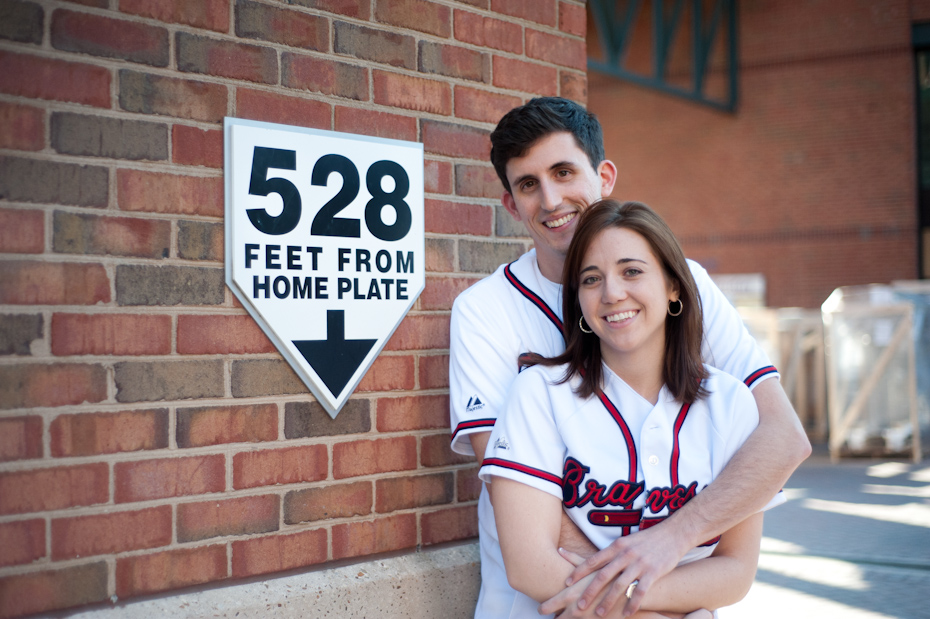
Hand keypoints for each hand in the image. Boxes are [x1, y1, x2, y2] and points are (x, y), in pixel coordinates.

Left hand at [560, 525, 686, 616]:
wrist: (673, 534)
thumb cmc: (647, 540)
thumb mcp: (627, 542)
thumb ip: (612, 553)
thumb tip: (595, 563)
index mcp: (616, 546)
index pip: (593, 560)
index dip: (578, 572)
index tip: (566, 582)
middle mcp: (625, 554)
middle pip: (603, 575)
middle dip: (589, 592)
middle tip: (578, 606)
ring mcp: (639, 563)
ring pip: (619, 586)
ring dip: (608, 601)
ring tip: (599, 614)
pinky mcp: (653, 572)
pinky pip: (640, 591)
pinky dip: (632, 604)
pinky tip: (626, 614)